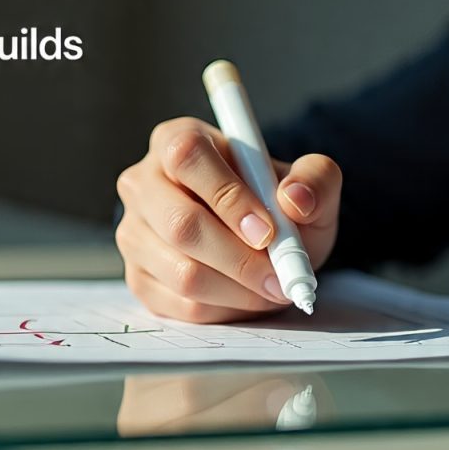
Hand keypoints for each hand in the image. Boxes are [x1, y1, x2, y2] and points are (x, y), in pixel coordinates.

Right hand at [115, 117, 342, 322]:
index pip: (187, 157)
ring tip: (270, 286)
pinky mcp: (137, 276)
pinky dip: (224, 310)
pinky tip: (245, 296)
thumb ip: (315, 178)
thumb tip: (295, 198)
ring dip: (237, 290)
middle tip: (280, 276)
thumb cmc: (275, 202)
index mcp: (177, 140)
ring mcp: (133, 230)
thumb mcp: (308, 183)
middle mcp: (144, 181)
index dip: (228, 196)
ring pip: (181, 271)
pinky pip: (180, 304)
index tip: (268, 231)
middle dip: (238, 258)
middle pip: (179, 223)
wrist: (258, 241)